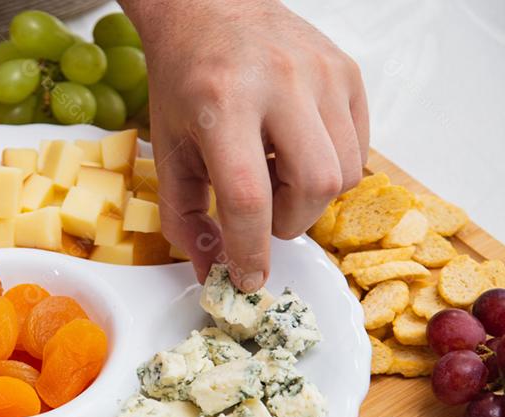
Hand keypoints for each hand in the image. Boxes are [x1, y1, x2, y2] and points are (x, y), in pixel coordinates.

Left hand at [123, 0, 368, 289]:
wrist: (210, 9)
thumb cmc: (186, 81)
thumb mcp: (169, 150)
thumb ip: (183, 217)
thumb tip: (211, 273)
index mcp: (224, 104)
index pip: (249, 197)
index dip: (251, 250)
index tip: (247, 278)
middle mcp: (279, 84)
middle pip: (313, 187)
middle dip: (287, 223)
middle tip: (260, 216)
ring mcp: (322, 75)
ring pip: (344, 174)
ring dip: (309, 199)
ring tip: (276, 177)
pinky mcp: (347, 73)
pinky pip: (359, 149)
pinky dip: (331, 170)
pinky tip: (295, 154)